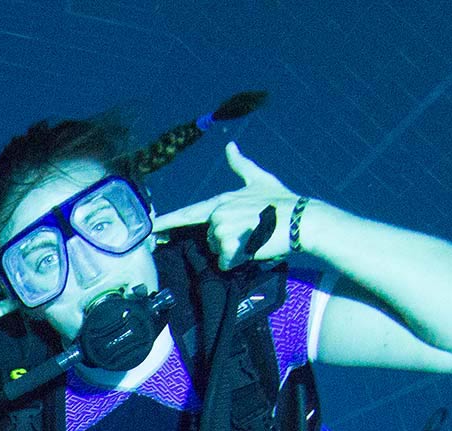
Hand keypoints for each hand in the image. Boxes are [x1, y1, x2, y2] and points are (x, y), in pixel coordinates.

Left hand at [152, 142, 301, 268]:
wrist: (300, 219)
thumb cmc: (283, 201)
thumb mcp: (260, 179)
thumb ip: (241, 165)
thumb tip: (230, 145)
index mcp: (220, 201)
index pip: (188, 213)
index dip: (167, 221)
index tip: (151, 228)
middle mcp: (218, 215)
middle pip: (210, 239)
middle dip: (228, 240)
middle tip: (251, 230)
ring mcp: (223, 232)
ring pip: (219, 252)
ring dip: (235, 250)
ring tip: (255, 238)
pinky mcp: (232, 248)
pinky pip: (227, 263)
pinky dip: (239, 261)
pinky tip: (254, 248)